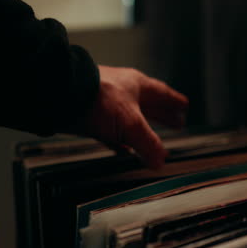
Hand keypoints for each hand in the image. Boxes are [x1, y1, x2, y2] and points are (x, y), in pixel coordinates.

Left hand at [72, 65, 187, 168]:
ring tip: (151, 141)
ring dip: (142, 131)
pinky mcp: (92, 117)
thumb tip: (160, 161)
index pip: (163, 93)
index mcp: (137, 86)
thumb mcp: (131, 123)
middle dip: (163, 115)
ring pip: (131, 119)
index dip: (175, 101)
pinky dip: (121, 142)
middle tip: (176, 123)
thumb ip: (148, 143)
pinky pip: (112, 132)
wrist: (62, 96)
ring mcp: (107, 104)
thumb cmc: (99, 99)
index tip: (185, 106)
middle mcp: (123, 92)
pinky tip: (124, 151)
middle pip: (149, 105)